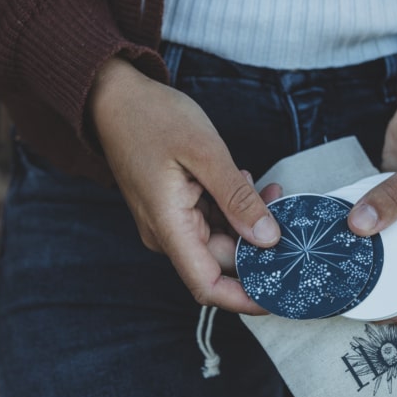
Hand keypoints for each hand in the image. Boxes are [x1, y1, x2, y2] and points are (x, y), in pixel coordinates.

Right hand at [88, 57, 280, 313]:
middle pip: (223, 261)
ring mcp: (171, 222)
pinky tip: (245, 184)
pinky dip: (235, 208)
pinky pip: (213, 221)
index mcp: (169, 226)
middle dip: (259, 244)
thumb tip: (267, 238)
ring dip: (249, 222)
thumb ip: (237, 198)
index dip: (245, 299)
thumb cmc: (150, 117)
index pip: (207, 285)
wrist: (112, 97)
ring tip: (265, 190)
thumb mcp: (204, 151)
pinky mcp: (177, 209)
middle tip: (284, 211)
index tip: (279, 295)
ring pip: (222, 239)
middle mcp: (168, 233)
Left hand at [347, 67, 396, 322]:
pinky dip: (359, 234)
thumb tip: (359, 227)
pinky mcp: (394, 199)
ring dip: (368, 264)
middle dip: (387, 292)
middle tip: (350, 300)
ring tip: (336, 276)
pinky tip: (333, 242)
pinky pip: (376, 224)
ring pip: (392, 251)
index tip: (385, 317)